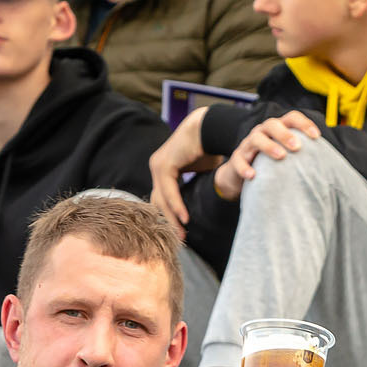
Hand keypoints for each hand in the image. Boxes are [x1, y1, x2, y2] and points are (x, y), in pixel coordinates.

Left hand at [149, 107, 218, 228]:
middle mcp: (157, 167)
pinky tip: (185, 218)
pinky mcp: (164, 165)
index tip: (181, 231)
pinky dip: (177, 205)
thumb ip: (196, 184)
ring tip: (182, 235)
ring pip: (162, 198)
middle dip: (169, 221)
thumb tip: (204, 197)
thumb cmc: (209, 147)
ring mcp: (158, 165)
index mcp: (164, 169)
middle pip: (159, 201)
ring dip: (172, 218)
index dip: (171, 215)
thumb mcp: (201, 171)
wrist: (209, 127)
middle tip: (179, 239)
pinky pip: (169, 191)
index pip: (163, 197)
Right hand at [214, 110, 322, 200]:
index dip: (304, 124)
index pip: (291, 118)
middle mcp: (263, 132)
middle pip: (272, 124)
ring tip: (281, 157)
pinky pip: (238, 160)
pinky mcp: (237, 158)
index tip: (317, 137)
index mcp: (278, 129)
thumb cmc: (272, 164)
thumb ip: (304, 157)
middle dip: (285, 133)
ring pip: (256, 138)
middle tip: (298, 147)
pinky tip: (253, 176)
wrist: (241, 174)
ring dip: (269, 146)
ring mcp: (248, 144)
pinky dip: (245, 167)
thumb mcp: (288, 158)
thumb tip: (334, 167)